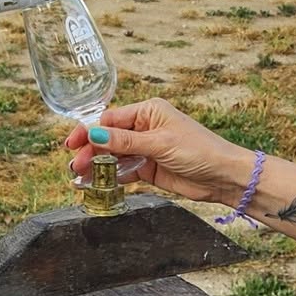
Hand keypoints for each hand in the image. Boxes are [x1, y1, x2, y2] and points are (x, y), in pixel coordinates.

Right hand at [66, 99, 253, 204]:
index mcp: (148, 112)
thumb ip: (125, 142)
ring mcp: (146, 149)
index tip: (72, 143)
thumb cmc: (200, 151)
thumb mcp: (160, 143)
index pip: (110, 119)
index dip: (89, 130)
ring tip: (79, 176)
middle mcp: (145, 128)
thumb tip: (94, 134)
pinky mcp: (149, 169)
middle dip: (91, 150)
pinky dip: (109, 177)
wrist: (224, 177)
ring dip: (97, 165)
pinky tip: (95, 183)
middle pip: (108, 138)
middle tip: (76, 165)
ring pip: (113, 155)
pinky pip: (123, 171)